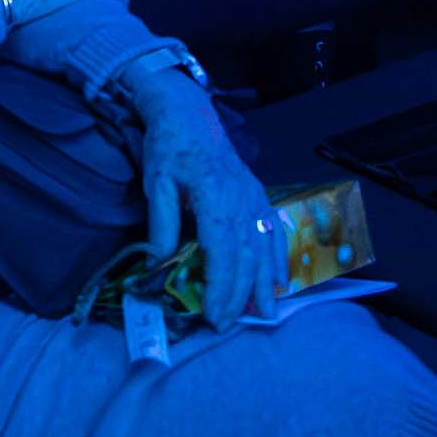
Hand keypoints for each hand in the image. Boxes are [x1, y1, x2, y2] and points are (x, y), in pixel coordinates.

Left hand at [133, 67, 281, 326]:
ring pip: (264, 246)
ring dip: (264, 282)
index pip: (221, 250)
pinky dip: (278, 257)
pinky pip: (274, 230)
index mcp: (214, 195)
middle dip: (239, 293)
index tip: (213, 314)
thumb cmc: (168, 146)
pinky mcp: (257, 194)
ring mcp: (253, 196)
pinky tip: (280, 279)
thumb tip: (159, 264)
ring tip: (265, 313)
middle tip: (227, 325)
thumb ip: (162, 223)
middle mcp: (241, 198)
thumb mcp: (156, 182)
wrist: (188, 112)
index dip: (221, 285)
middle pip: (246, 254)